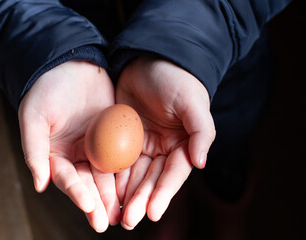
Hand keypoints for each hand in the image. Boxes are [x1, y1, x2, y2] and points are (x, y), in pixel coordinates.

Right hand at [18, 60, 119, 231]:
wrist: (70, 63)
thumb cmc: (46, 89)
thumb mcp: (34, 118)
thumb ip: (34, 151)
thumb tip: (39, 185)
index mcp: (58, 156)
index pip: (69, 179)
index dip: (78, 195)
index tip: (90, 208)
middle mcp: (79, 155)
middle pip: (90, 183)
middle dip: (100, 202)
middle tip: (109, 220)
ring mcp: (98, 146)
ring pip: (109, 173)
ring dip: (117, 192)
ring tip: (127, 210)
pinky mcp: (115, 134)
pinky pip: (124, 153)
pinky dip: (130, 169)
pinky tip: (139, 182)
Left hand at [115, 56, 215, 229]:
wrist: (150, 58)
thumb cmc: (176, 79)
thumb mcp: (192, 102)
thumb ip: (201, 132)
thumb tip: (202, 163)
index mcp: (182, 145)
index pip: (173, 174)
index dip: (163, 194)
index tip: (152, 213)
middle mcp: (163, 149)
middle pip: (151, 180)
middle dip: (141, 201)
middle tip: (128, 220)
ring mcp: (142, 144)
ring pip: (133, 175)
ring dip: (125, 195)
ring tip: (116, 214)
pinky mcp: (122, 136)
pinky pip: (117, 159)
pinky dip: (112, 176)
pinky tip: (104, 191)